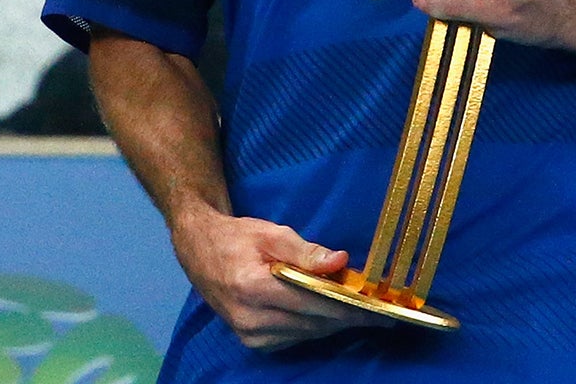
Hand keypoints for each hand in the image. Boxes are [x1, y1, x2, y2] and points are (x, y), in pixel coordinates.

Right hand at [172, 204, 390, 351]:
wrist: (197, 250)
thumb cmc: (236, 236)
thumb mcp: (269, 232)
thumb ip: (305, 250)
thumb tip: (341, 262)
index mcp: (252, 287)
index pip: (312, 302)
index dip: (348, 307)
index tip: (377, 309)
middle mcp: (250, 318)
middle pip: (313, 323)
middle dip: (347, 317)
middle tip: (376, 312)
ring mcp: (249, 334)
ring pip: (306, 334)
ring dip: (333, 324)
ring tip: (357, 312)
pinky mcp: (251, 343)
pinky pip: (294, 338)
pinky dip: (313, 327)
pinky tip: (327, 316)